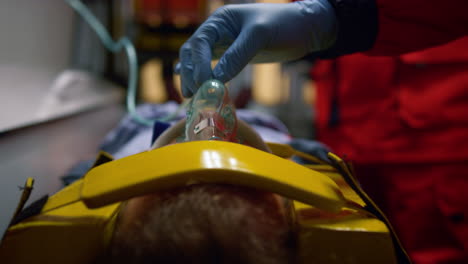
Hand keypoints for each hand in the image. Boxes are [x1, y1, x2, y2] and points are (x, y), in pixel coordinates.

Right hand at [177, 0, 336, 96]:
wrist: (304, 29)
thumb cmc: (284, 26)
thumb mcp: (260, 36)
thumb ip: (237, 55)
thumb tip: (215, 80)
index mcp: (220, 20)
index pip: (199, 43)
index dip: (197, 64)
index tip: (203, 84)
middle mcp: (217, 31)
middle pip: (192, 53)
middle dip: (190, 73)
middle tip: (193, 95)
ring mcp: (223, 44)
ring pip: (197, 61)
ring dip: (192, 77)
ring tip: (192, 97)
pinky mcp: (231, 56)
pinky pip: (209, 66)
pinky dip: (199, 75)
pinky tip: (192, 86)